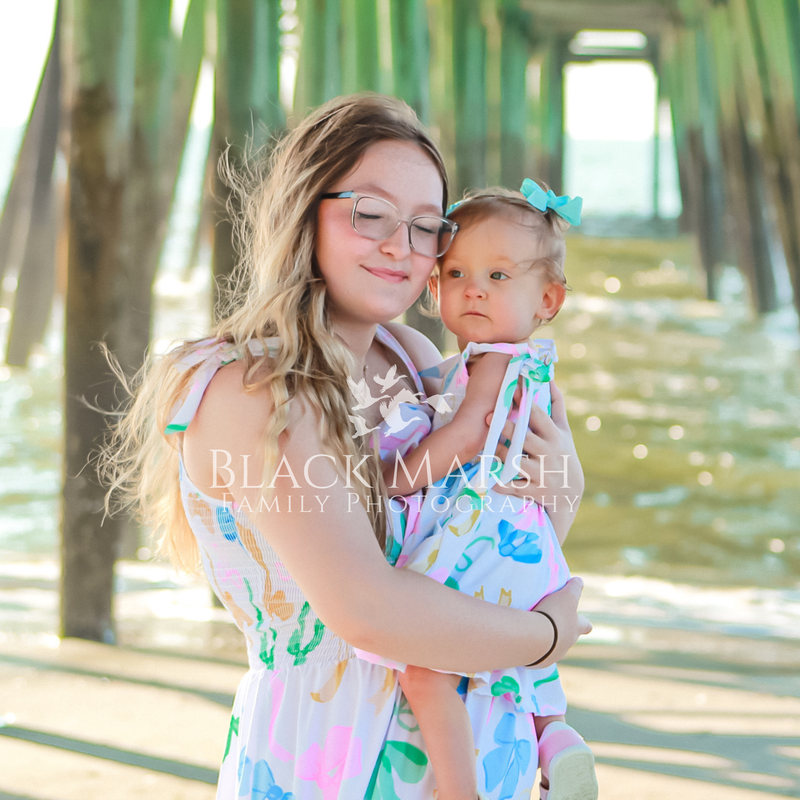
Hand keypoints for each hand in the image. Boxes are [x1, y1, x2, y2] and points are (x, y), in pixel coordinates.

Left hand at [490, 382, 583, 506]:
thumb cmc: (563, 454)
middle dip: (506, 427)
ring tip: (487, 447)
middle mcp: (548, 453)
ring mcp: (541, 473)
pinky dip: (500, 483)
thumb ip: (556, 404)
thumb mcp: (563, 430)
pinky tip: (489, 478)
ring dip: (499, 453)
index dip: (523, 401)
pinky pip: (512, 486)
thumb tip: (549, 378)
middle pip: (524, 438)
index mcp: (554, 435)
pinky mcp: (533, 491)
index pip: (537, 415)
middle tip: (488, 416)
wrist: (570, 494)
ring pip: (515, 461)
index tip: (510, 388)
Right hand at [529, 577, 591, 665]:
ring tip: (536, 632)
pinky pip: (537, 655)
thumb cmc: (553, 614)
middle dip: (564, 633)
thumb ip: (574, 588)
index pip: (586, 625)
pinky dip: (534, 648)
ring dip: (548, 641)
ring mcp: (553, 655)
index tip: (581, 619)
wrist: (534, 637)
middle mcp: (567, 644)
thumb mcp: (566, 595)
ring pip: (554, 648)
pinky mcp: (538, 662)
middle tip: (555, 625)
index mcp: (575, 628)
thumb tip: (579, 580)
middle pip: (570, 639)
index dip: (584, 622)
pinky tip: (525, 641)